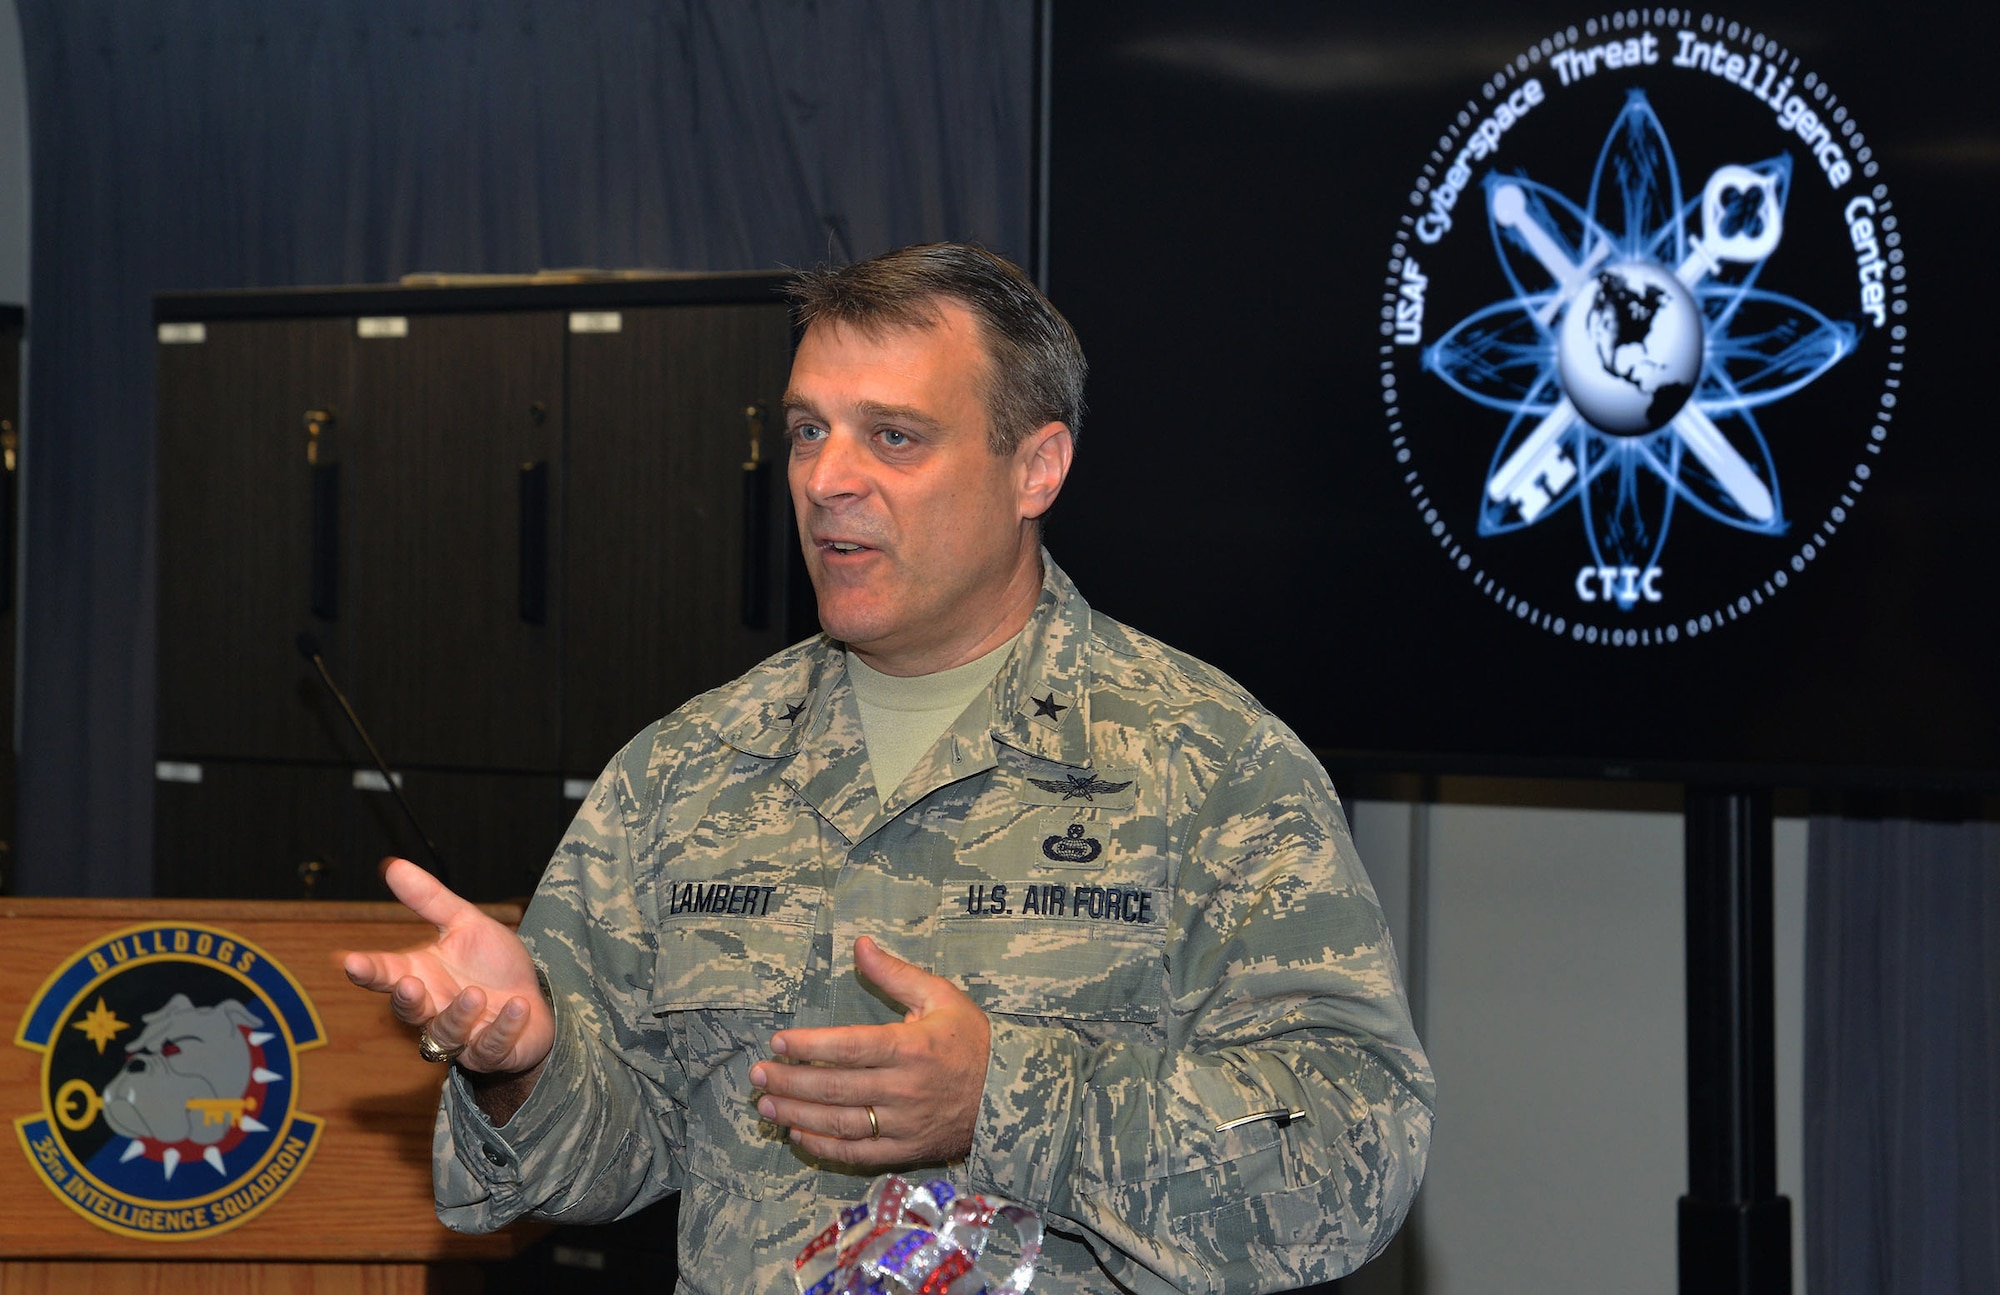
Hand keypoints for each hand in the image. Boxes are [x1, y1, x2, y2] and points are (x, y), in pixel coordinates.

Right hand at [340, 858, 553, 1080]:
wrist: (534, 999)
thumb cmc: (491, 964)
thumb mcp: (466, 924)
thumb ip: (430, 900)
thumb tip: (392, 865)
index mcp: (421, 975)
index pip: (386, 974)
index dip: (367, 969)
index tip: (348, 960)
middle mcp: (434, 1008)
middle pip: (408, 1011)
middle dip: (406, 999)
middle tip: (407, 983)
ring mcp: (461, 1036)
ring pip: (446, 1034)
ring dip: (459, 1014)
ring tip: (475, 994)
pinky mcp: (492, 1053)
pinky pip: (492, 1047)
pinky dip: (503, 1029)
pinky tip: (517, 1006)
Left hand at [749, 936, 989, 1165]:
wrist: (1009, 1093)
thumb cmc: (971, 1039)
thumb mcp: (940, 996)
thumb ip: (895, 973)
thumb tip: (859, 944)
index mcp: (911, 1047)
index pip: (848, 1047)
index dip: (808, 1046)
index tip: (777, 1042)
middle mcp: (904, 1088)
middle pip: (835, 1088)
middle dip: (789, 1082)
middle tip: (757, 1075)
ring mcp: (903, 1123)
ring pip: (840, 1123)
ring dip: (797, 1115)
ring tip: (766, 1106)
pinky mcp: (905, 1149)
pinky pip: (858, 1153)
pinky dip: (824, 1147)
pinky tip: (798, 1134)